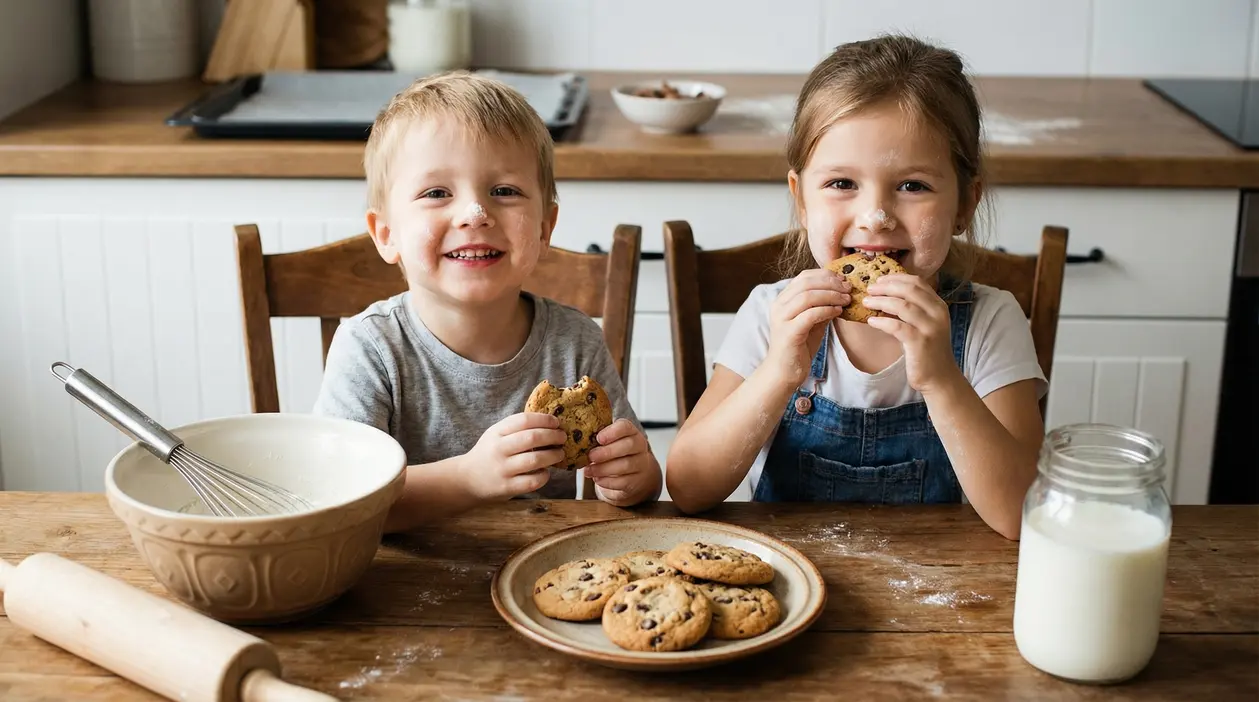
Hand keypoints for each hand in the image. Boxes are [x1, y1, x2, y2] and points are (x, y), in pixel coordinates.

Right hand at [462, 413, 566, 500]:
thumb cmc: (489, 453)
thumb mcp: (496, 434)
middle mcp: (499, 449)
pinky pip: (532, 481)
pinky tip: (545, 472)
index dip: (544, 419)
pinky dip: (544, 476)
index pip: (524, 420)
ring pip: (535, 460)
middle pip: (532, 438)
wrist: (468, 479)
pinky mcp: (507, 487)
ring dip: (553, 455)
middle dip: (553, 436)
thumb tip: (550, 422)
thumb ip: (517, 428)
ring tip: (559, 454)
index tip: (556, 422)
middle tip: (562, 437)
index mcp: (497, 432)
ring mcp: (503, 469)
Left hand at [585, 419, 660, 505]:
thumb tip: (578, 441)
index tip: (598, 438)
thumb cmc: (616, 454)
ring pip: (625, 465)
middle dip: (606, 452)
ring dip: (603, 468)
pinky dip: (607, 481)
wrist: (634, 474)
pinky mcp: (636, 481)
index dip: (612, 432)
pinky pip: (623, 481)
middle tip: (590, 456)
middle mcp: (639, 446)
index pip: (626, 426)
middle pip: (628, 445)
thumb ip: (598, 440)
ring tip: (588, 470)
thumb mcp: (610, 443)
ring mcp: (641, 464)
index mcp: (631, 432)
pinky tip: (597, 479)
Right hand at [765, 269, 850, 386]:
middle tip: (848, 289)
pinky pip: (810, 315)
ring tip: (846, 300)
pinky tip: (838, 312)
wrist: (785, 371)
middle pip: (806, 283)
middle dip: (831, 283)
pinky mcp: (789, 333)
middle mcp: (779, 306)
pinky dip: (826, 310)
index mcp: (783, 299)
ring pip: (807, 296)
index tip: (843, 280)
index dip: (825, 275)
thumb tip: (842, 292)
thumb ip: (822, 306)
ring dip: (831, 295)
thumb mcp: (813, 321)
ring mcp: (782, 319)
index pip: (804, 276)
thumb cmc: (800, 346)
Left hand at [862, 274, 960, 393]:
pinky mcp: (920, 342)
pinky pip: (897, 326)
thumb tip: (884, 295)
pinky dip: (882, 321)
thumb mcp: (923, 324)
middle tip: (869, 289)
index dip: (896, 278)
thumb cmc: (926, 350)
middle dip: (886, 287)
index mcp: (938, 305)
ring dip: (881, 301)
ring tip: (866, 302)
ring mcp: (930, 327)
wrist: (939, 377)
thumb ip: (911, 309)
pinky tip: (871, 321)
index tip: (880, 279)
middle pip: (909, 290)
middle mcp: (937, 313)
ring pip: (902, 305)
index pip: (917, 282)